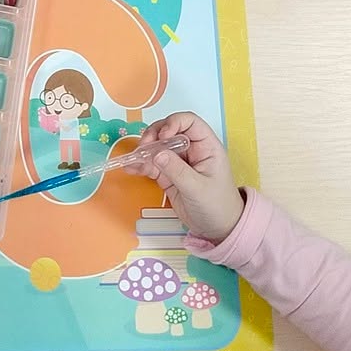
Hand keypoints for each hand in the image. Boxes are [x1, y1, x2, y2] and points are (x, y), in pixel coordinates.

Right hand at [140, 114, 243, 243]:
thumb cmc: (217, 206)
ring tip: (134, 161)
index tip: (162, 137)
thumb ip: (177, 170)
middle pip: (169, 130)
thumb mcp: (198, 188)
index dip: (173, 123)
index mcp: (206, 146)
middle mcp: (191, 150)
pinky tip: (131, 169)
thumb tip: (157, 153)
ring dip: (144, 151)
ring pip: (157, 147)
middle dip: (154, 135)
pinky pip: (152, 164)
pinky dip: (141, 165)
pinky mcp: (168, 175)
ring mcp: (179, 162)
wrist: (218, 228)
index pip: (190, 122)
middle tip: (143, 148)